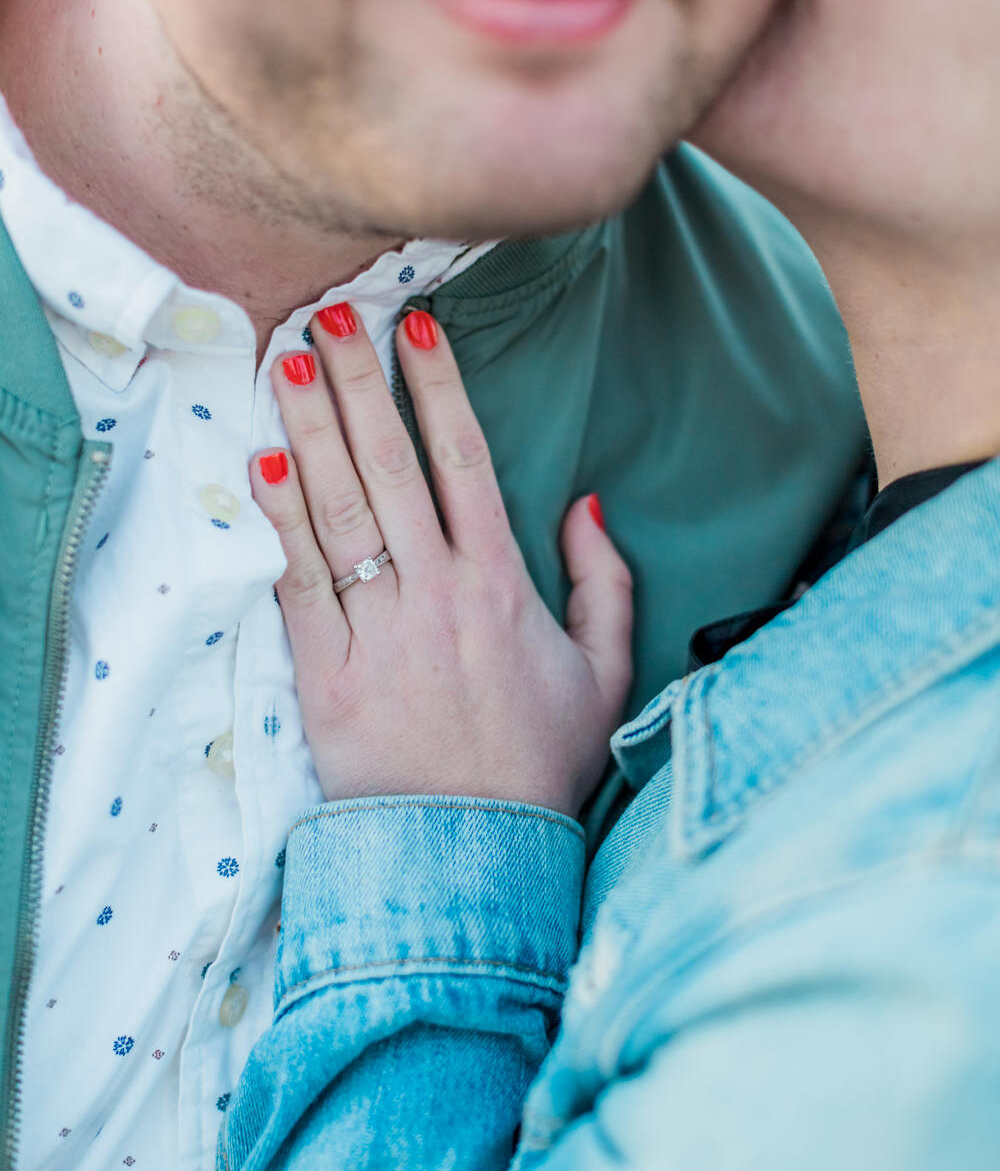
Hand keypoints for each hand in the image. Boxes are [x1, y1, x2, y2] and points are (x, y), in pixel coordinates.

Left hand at [251, 306, 633, 816]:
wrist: (473, 855)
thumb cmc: (537, 762)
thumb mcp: (604, 673)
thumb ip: (603, 583)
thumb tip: (587, 504)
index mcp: (503, 587)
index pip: (466, 463)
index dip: (439, 390)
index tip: (417, 330)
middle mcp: (439, 593)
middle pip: (393, 467)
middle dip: (361, 385)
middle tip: (333, 316)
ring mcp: (381, 630)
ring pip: (341, 510)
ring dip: (313, 430)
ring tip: (289, 362)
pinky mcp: (328, 672)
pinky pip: (301, 583)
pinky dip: (281, 522)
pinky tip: (263, 463)